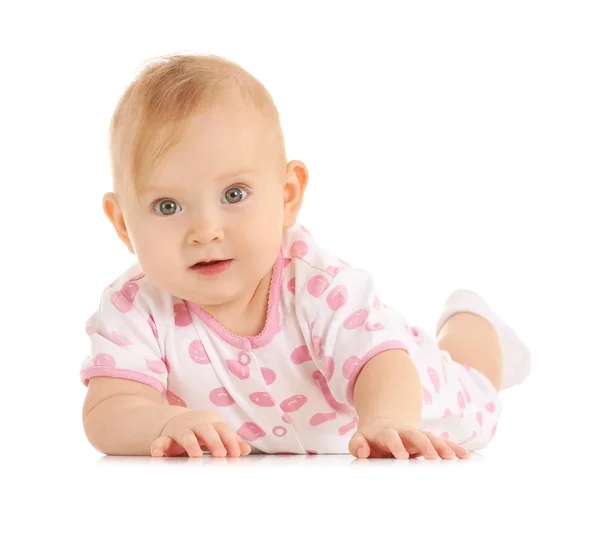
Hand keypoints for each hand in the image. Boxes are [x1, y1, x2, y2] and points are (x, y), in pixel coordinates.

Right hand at [151, 410, 251, 457]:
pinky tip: (158, 454)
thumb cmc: (204, 431)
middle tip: (221, 454)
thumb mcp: (217, 433)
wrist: (178, 421)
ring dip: (191, 445)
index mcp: (211, 423)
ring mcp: (180, 430)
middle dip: (214, 441)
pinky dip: (158, 447)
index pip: (223, 429)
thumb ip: (231, 441)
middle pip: (206, 430)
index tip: (236, 454)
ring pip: (185, 436)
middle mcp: (196, 425)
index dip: (230, 440)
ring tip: (196, 456)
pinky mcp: (166, 438)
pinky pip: (160, 442)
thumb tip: (246, 450)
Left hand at [349, 418, 470, 459]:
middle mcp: (404, 432)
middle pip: (415, 435)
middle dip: (424, 445)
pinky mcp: (428, 441)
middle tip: (432, 457)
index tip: (402, 456)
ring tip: (451, 458)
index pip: (391, 437)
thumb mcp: (360, 440)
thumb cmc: (372, 439)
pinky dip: (454, 449)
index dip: (396, 445)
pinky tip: (465, 456)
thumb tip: (361, 450)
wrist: (384, 425)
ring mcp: (418, 436)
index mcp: (387, 432)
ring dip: (442, 447)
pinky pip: (443, 443)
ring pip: (432, 438)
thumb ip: (358, 445)